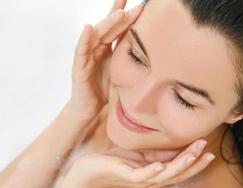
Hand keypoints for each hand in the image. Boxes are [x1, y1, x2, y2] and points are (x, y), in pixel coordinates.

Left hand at [52, 138, 214, 187]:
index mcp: (155, 173)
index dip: (194, 162)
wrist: (90, 170)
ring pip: (165, 175)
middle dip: (194, 163)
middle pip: (177, 174)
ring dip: (181, 165)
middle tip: (208, 151)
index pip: (179, 169)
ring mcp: (139, 179)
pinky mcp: (126, 175)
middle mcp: (150, 179)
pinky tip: (161, 166)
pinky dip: (152, 171)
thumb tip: (173, 146)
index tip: (208, 152)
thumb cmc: (115, 162)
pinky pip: (142, 175)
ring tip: (195, 153)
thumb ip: (156, 153)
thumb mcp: (140, 155)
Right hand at [66, 0, 143, 120]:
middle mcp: (96, 49)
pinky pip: (80, 52)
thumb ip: (128, 61)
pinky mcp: (79, 68)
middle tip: (135, 4)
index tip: (140, 6)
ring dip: (107, 23)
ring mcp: (86, 57)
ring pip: (96, 36)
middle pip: (108, 28)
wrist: (89, 109)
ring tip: (120, 13)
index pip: (117, 29)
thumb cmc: (104, 90)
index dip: (127, 17)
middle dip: (121, 15)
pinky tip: (88, 28)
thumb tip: (151, 56)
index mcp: (107, 49)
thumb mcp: (120, 73)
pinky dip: (84, 40)